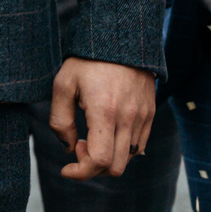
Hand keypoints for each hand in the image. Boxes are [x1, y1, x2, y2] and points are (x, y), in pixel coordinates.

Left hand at [49, 57, 154, 179]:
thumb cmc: (87, 61)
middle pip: (115, 167)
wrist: (122, 39)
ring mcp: (143, 117)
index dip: (80, 172)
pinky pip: (139, 146)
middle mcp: (128, 119)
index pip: (99, 160)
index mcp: (104, 112)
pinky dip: (122, 149)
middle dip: (93, 168)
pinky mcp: (150, 114)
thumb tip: (69, 147)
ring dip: (108, 158)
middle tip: (79, 145)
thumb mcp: (63, 85)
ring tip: (92, 134)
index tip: (66, 168)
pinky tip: (107, 131)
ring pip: (128, 158)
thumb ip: (60, 120)